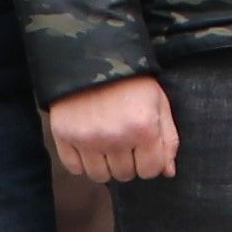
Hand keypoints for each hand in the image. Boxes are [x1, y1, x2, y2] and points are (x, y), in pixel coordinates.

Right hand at [49, 74, 179, 182]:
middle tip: (123, 141)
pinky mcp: (64, 135)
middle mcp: (116, 137)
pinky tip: (88, 143)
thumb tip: (168, 172)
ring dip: (105, 165)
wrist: (91, 55)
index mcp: (144, 128)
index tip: (143, 149)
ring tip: (105, 143)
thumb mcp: (159, 102)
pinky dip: (81, 162)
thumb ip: (168, 139)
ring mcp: (87, 138)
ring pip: (99, 176)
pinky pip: (74, 168)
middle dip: (127, 162)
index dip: (149, 162)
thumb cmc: (131, 80)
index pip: (150, 170)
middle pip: (124, 174)